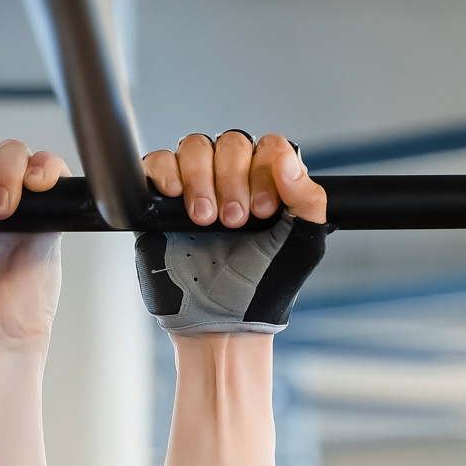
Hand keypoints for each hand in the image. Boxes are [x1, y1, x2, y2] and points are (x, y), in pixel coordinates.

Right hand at [136, 132, 331, 336]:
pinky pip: (158, 163)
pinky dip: (166, 172)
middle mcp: (235, 180)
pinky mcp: (162, 201)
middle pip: (231, 143)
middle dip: (233, 180)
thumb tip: (288, 160)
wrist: (220, 321)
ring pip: (194, 147)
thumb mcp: (302, 246)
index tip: (264, 210)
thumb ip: (307, 201)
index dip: (265, 170)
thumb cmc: (264, 287)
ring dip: (201, 180)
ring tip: (206, 221)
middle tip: (234, 221)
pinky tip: (175, 197)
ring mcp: (197, 187)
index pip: (269, 148)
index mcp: (272, 185)